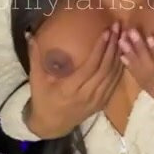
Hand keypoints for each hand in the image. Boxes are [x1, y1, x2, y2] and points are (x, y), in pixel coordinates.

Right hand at [24, 24, 123, 138]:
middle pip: (106, 68)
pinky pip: (115, 83)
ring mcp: (98, 100)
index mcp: (70, 89)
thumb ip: (35, 57)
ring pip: (113, 75)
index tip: (107, 32)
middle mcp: (87, 94)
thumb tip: (29, 34)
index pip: (91, 66)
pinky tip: (124, 53)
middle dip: (114, 46)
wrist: (52, 125)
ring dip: (120, 55)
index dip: (101, 48)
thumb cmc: (43, 100)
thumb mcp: (36, 80)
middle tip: (119, 28)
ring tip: (124, 36)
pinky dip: (121, 67)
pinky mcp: (103, 102)